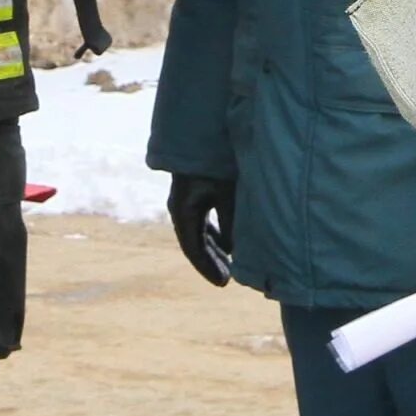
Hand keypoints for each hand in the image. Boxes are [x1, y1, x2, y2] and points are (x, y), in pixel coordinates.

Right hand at [166, 172, 234, 286]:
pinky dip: (215, 235)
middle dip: (211, 262)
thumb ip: (230, 221)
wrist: (202, 132)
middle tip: (227, 280)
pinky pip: (202, 222)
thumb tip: (234, 250)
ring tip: (229, 266)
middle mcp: (181, 208)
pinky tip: (227, 244)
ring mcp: (187, 202)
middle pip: (195, 244)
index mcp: (183, 210)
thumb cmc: (215, 161)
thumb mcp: (226, 192)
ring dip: (213, 250)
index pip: (193, 248)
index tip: (223, 283)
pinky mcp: (195, 194)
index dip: (207, 267)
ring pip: (199, 234)